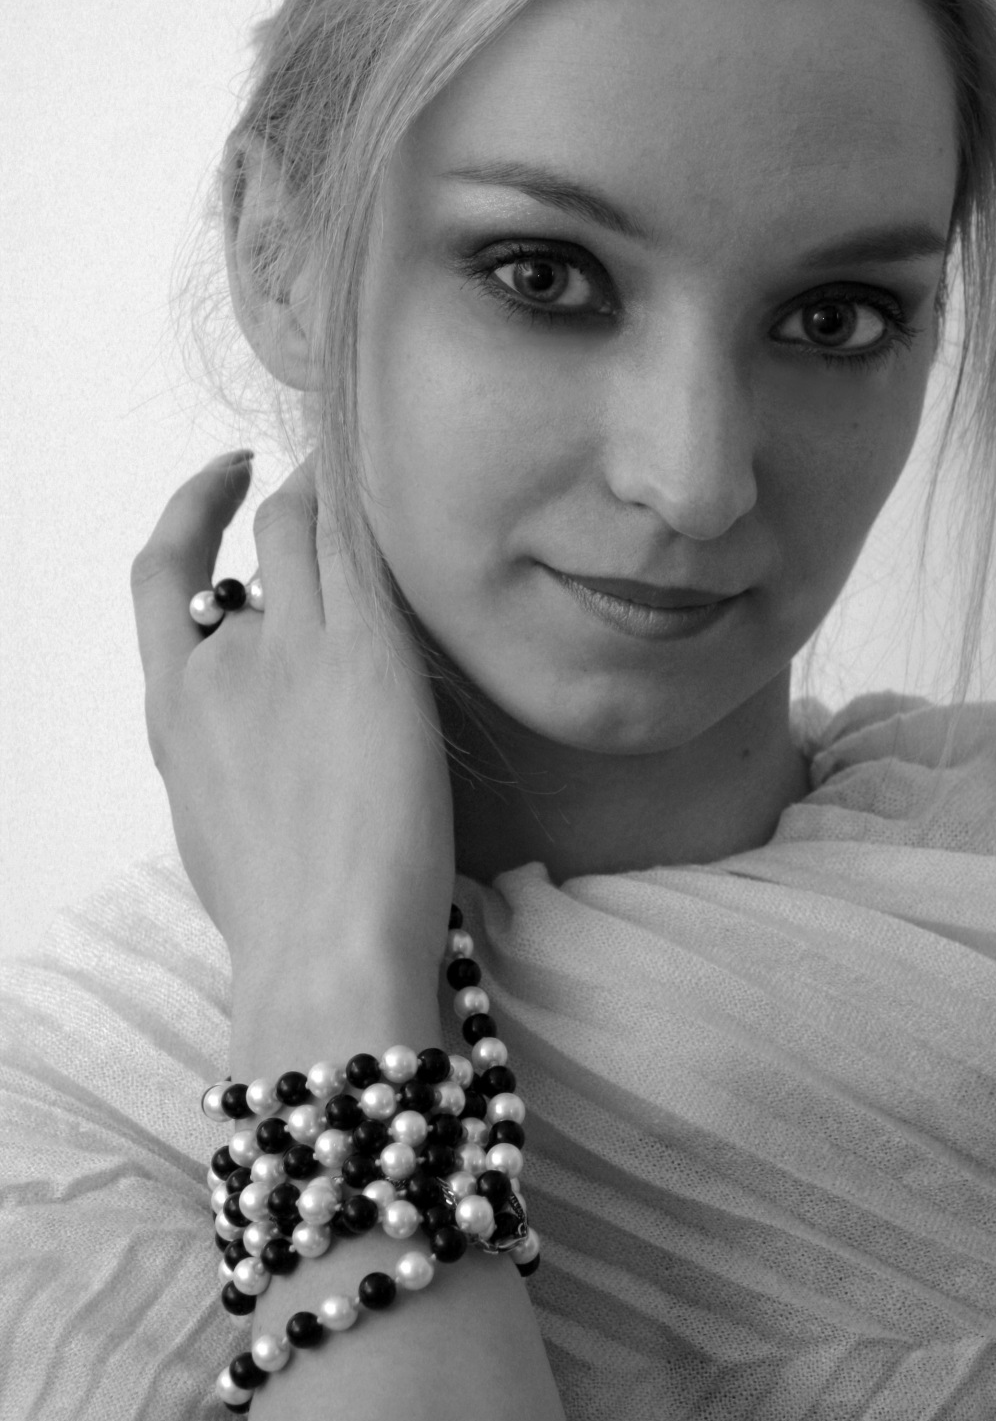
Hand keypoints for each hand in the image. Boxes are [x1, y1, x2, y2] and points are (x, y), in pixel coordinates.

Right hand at [130, 450, 454, 1004]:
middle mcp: (223, 664)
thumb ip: (232, 758)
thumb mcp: (221, 829)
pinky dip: (377, 512)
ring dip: (343, 494)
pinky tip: (407, 491)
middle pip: (261, 546)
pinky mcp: (365, 655)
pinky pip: (365, 551)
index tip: (225, 479)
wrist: (323, 949)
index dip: (193, 512)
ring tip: (383, 471)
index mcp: (176, 712)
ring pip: (314, 533)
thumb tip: (271, 736)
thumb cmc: (286, 923)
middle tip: (334, 472)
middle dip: (294, 498)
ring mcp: (292, 651)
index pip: (164, 579)